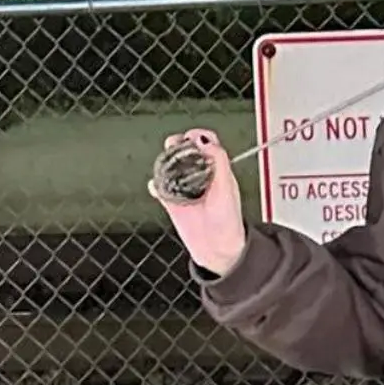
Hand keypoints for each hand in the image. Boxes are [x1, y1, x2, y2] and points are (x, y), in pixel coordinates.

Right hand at [149, 129, 247, 275]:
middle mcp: (199, 175)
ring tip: (166, 166)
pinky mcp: (172, 201)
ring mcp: (184, 187)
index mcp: (215, 169)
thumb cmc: (228, 221)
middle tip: (176, 148)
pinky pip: (158, 187)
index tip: (193, 137)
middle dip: (177, 145)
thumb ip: (219, 161)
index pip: (206, 143)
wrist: (218, 248)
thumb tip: (205, 141)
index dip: (198, 136)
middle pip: (183, 150)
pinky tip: (157, 187)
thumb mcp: (227, 187)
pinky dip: (155, 185)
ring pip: (169, 165)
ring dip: (164, 162)